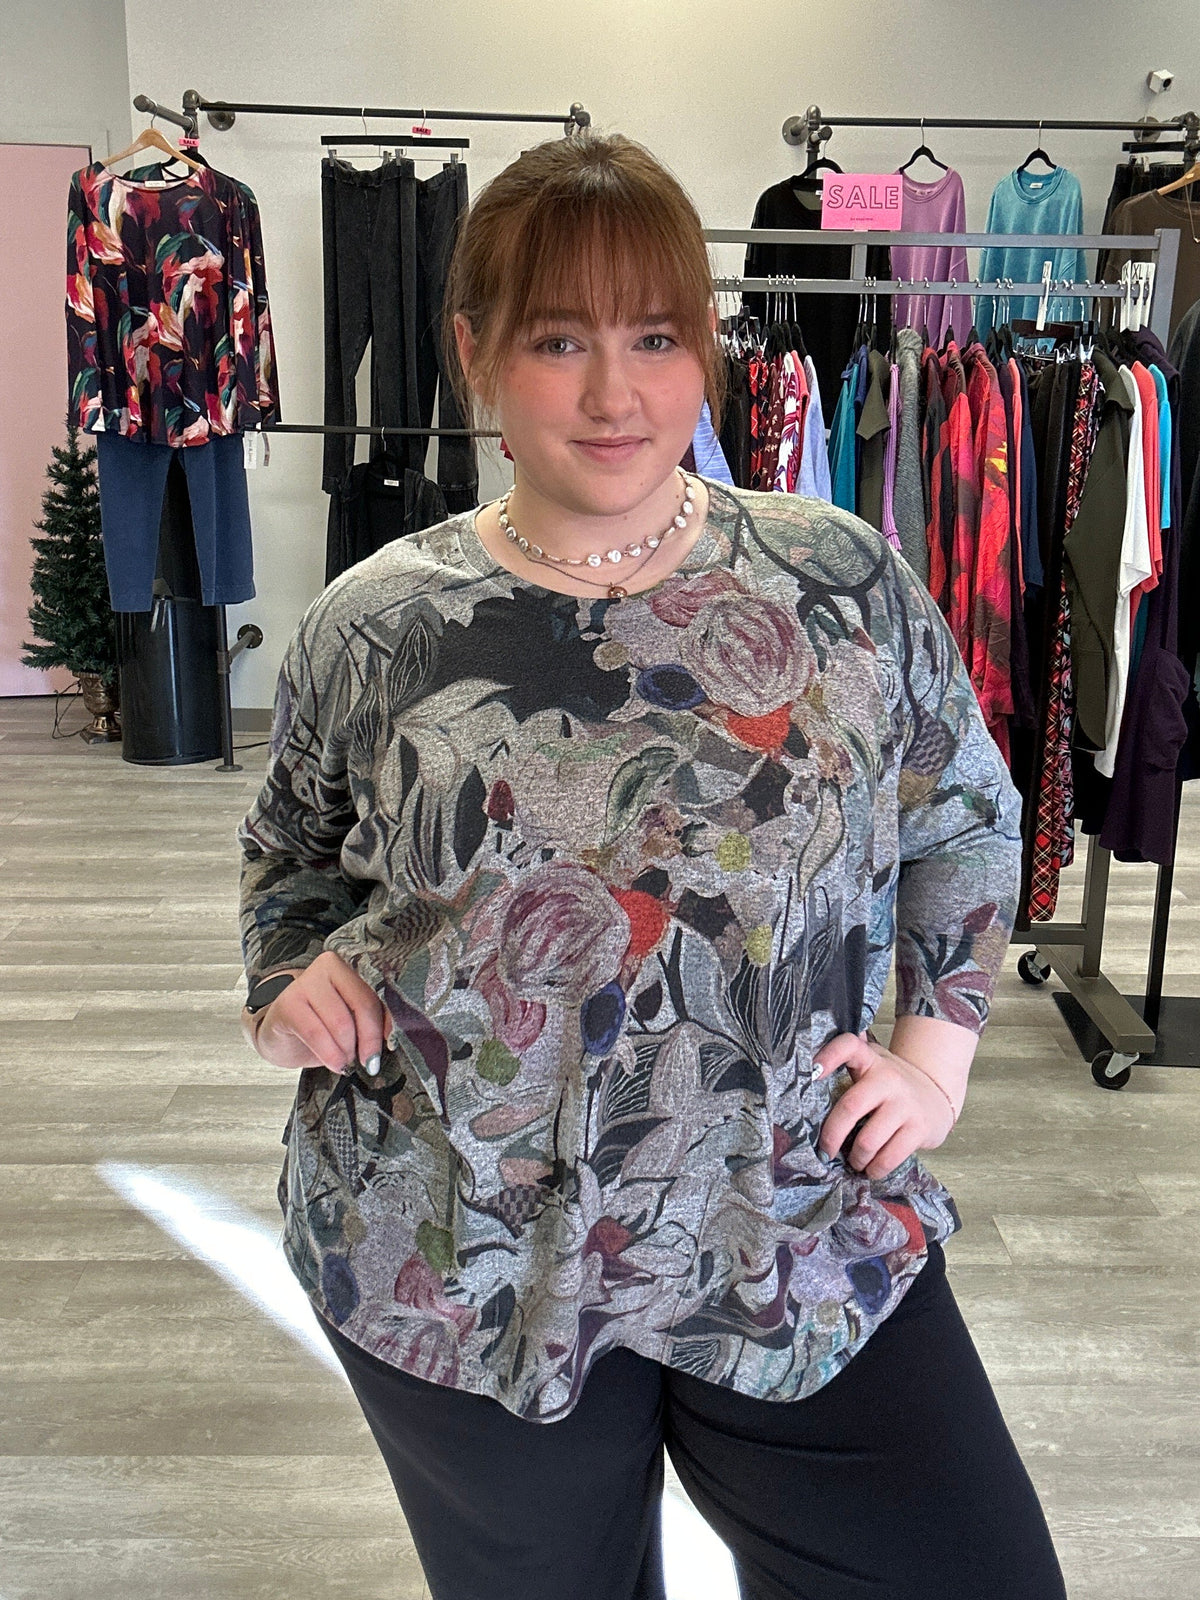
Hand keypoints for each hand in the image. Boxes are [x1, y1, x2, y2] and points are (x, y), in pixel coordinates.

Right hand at [245, 951, 387, 1076]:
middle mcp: (328, 966)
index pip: (377, 992)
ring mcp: (305, 982)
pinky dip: (330, 1054)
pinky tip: (334, 1064)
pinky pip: (317, 1033)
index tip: (391, 1045)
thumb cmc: (323, 1026)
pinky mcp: (287, 1003)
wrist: (283, 1036)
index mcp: (350, 965)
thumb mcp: (352, 1020)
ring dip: (348, 1050)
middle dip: (369, 1040)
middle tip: (369, 1062)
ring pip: (342, 1022)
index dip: (387, 1022)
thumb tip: (393, 1038)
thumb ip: (370, 1020)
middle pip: (363, 1004)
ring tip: (347, 1062)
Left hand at [813, 1031, 957, 1179]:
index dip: (829, 1055)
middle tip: (825, 1151)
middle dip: (832, 1136)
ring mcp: (905, 1104)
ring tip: (854, 1162)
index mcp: (871, 1060)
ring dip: (856, 1158)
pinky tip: (872, 1169)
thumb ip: (849, 1063)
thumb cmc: (892, 1085)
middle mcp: (888, 1078)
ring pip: (868, 1140)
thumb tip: (809, 1069)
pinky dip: (876, 1169)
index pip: (850, 1046)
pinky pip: (890, 1156)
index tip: (811, 1073)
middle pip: (850, 1107)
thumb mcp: (874, 1065)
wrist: (938, 1095)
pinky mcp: (919, 1129)